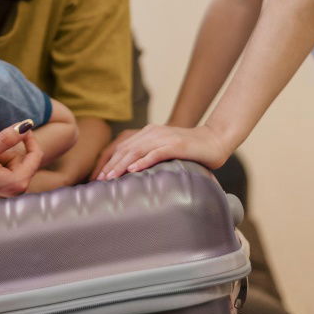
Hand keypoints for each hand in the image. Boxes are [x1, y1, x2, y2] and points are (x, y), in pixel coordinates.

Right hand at [0, 122, 42, 201]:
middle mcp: (20, 189)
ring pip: (15, 163)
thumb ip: (6, 138)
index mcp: (19, 182)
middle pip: (25, 158)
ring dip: (2, 157)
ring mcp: (13, 191)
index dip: (29, 138)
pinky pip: (9, 169)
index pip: (36, 154)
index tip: (17, 128)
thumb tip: (27, 124)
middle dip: (8, 151)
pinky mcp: (6, 189)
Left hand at [94, 123, 230, 178]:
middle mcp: (153, 133)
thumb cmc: (190, 149)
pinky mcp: (176, 145)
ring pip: (137, 151)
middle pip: (125, 149)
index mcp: (148, 133)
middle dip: (110, 165)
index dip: (108, 161)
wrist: (214, 140)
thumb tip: (131, 173)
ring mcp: (164, 138)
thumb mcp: (165, 150)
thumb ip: (150, 156)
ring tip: (110, 178)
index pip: (122, 147)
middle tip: (99, 181)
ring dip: (121, 165)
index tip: (98, 177)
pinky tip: (133, 169)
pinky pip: (156, 153)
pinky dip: (143, 161)